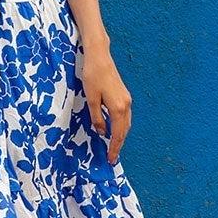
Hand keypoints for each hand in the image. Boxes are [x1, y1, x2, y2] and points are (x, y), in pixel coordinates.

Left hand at [81, 43, 131, 163]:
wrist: (100, 58)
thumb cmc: (93, 76)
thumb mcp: (91, 100)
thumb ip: (97, 118)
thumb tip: (102, 132)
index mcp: (118, 108)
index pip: (117, 134)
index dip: (114, 147)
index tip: (111, 159)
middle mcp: (126, 105)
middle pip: (124, 131)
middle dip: (119, 145)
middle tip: (112, 158)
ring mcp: (127, 100)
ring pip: (126, 124)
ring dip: (121, 136)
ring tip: (114, 147)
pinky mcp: (124, 95)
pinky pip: (125, 116)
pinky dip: (121, 126)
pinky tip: (115, 130)